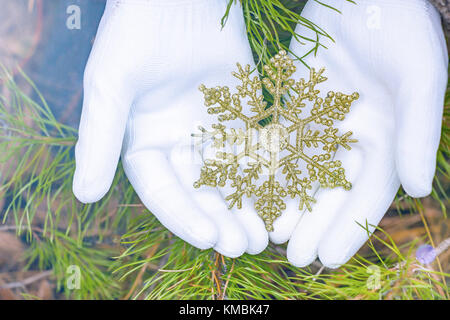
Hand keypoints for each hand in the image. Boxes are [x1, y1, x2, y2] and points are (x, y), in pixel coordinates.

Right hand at [73, 0, 267, 256]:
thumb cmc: (137, 29)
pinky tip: (286, 194)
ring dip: (249, 204)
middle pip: (202, 190)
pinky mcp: (243, 114)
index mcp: (144, 142)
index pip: (163, 190)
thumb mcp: (111, 83)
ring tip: (268, 232)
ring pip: (233, 175)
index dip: (182, 216)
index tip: (207, 238)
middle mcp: (178, 142)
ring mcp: (213, 129)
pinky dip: (270, 171)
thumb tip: (85, 194)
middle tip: (244, 245)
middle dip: (222, 218)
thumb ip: (99, 137)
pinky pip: (258, 148)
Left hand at [269, 0, 447, 267]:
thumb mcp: (419, 78)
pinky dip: (267, 169)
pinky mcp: (293, 108)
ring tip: (270, 233)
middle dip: (313, 225)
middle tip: (293, 256)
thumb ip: (419, 133)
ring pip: (300, 174)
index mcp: (389, 140)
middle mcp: (353, 139)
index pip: (369, 195)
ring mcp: (321, 125)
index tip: (329, 258)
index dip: (351, 228)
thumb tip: (417, 189)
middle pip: (331, 192)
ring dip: (286, 203)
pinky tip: (252, 191)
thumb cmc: (401, 28)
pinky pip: (277, 144)